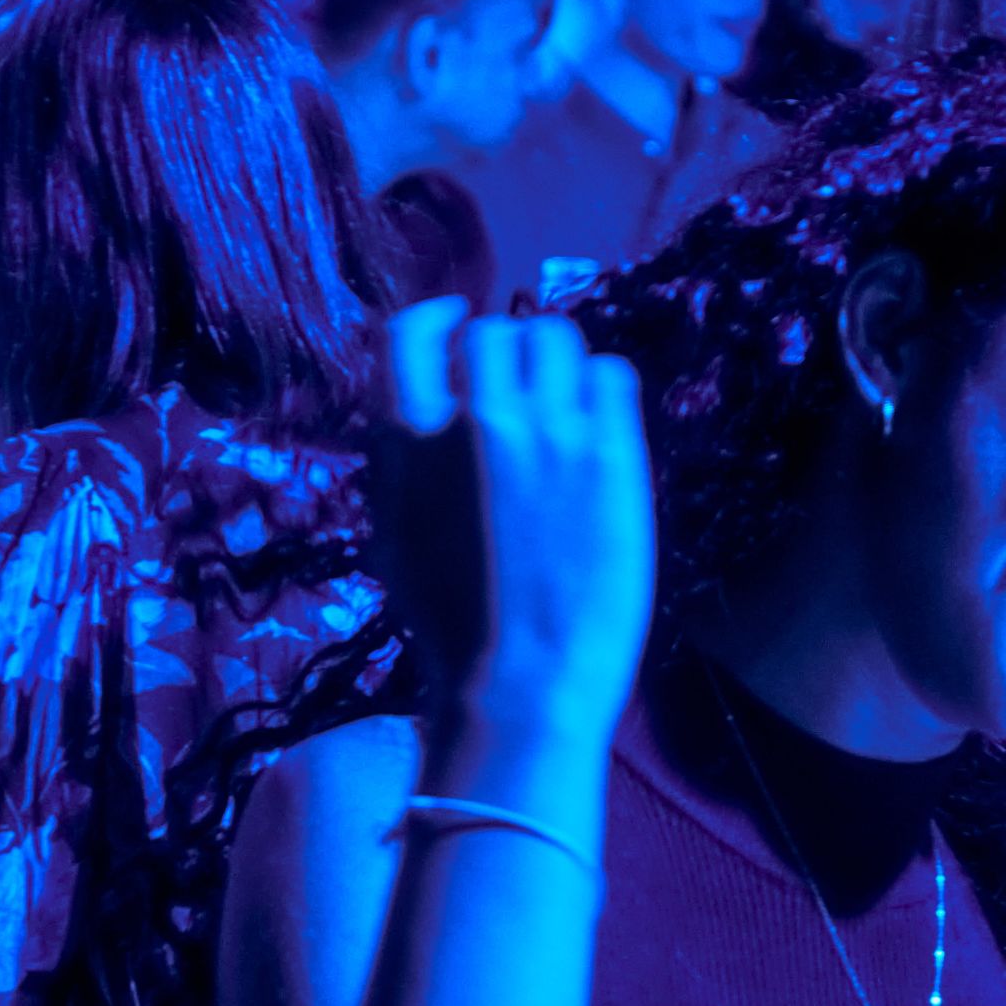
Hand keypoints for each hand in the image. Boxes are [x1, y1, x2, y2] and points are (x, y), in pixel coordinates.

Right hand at [365, 297, 651, 755]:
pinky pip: (612, 375)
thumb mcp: (392, 534)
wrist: (521, 685)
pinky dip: (602, 390)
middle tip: (518, 389)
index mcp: (409, 439)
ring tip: (562, 406)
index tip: (455, 327)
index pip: (412, 330)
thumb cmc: (450, 626)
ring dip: (555, 362)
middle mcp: (478, 420)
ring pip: (557, 338)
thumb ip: (402, 457)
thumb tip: (417, 401)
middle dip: (502, 351)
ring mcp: (551, 432)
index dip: (439, 320)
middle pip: (493, 329)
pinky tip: (598, 428)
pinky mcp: (612, 454)